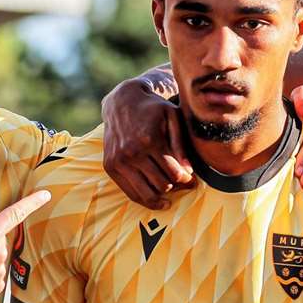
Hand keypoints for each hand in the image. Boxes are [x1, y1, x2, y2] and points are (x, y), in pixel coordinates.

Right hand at [102, 74, 192, 208]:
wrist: (121, 102)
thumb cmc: (152, 109)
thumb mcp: (172, 117)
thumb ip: (180, 144)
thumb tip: (188, 172)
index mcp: (150, 140)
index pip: (173, 173)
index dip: (187, 181)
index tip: (192, 181)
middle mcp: (132, 152)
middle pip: (162, 185)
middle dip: (176, 188)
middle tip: (183, 185)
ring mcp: (119, 161)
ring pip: (145, 193)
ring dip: (161, 199)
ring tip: (170, 199)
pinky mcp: (110, 166)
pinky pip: (130, 192)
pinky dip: (144, 200)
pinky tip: (157, 200)